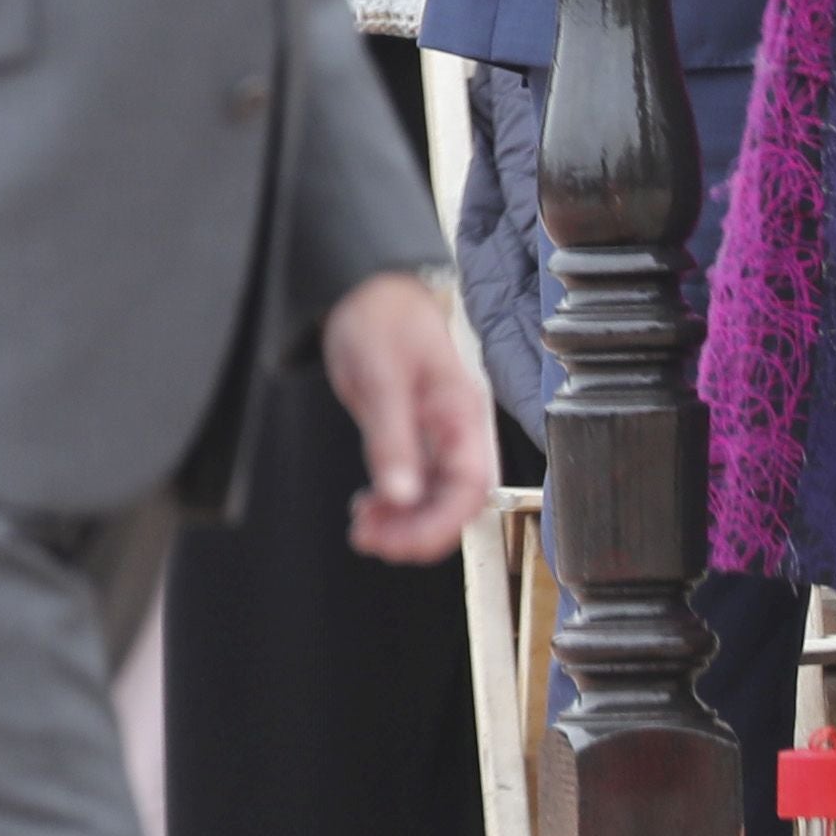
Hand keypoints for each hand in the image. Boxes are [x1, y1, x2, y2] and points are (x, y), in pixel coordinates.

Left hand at [318, 271, 493, 563]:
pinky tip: (365, 510)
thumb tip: (402, 496)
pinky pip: (411, 484)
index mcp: (462, 414)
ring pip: (431, 498)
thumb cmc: (382, 321)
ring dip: (402, 523)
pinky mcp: (412, 438)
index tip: (406, 543)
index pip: (472, 485)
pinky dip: (391, 505)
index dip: (444, 522)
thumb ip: (392, 439)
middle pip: (454, 501)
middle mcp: (456, 431)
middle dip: (418, 530)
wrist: (366, 292)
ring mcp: (436, 436)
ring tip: (363, 532)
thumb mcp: (381, 379)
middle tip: (373, 542)